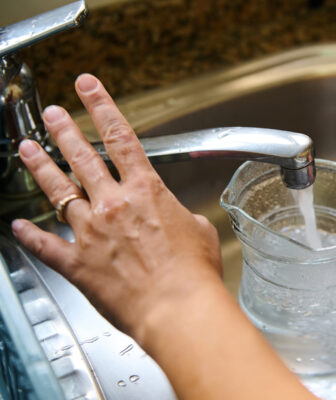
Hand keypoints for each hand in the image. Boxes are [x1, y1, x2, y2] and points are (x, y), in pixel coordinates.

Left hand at [11, 74, 316, 399]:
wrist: (179, 308)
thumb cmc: (193, 273)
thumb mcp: (198, 230)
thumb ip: (179, 216)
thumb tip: (174, 219)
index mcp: (145, 192)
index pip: (120, 137)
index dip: (102, 107)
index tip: (88, 88)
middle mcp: (113, 205)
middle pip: (83, 157)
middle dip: (65, 130)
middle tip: (53, 113)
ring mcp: (91, 232)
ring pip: (57, 191)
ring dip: (41, 167)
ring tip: (27, 148)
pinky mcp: (78, 263)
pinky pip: (45, 244)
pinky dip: (29, 235)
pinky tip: (17, 227)